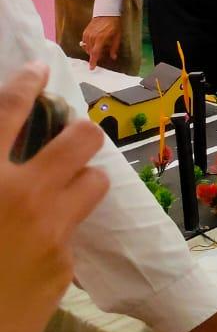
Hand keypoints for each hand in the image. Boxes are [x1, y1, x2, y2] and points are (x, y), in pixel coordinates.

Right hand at [0, 62, 108, 331]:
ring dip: (80, 182)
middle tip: (71, 141)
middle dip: (81, 134)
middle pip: (81, 139)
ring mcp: (49, 229)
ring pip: (93, 183)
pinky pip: (72, 234)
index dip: (25, 85)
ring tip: (60, 192)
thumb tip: (5, 153)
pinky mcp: (64, 263)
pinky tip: (33, 251)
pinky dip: (58, 235)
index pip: (7, 114)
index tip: (38, 68)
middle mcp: (21, 195)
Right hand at [81, 15, 121, 68]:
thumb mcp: (117, 36)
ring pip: (86, 48)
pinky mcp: (85, 32)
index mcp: (101, 39)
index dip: (93, 61)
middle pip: (90, 51)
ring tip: (98, 50)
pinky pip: (84, 43)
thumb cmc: (114, 24)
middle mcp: (92, 37)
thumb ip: (114, 48)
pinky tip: (93, 45)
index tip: (92, 68)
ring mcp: (87, 34)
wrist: (106, 13)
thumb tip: (113, 57)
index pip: (95, 53)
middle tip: (99, 57)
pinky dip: (88, 46)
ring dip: (91, 51)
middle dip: (94, 56)